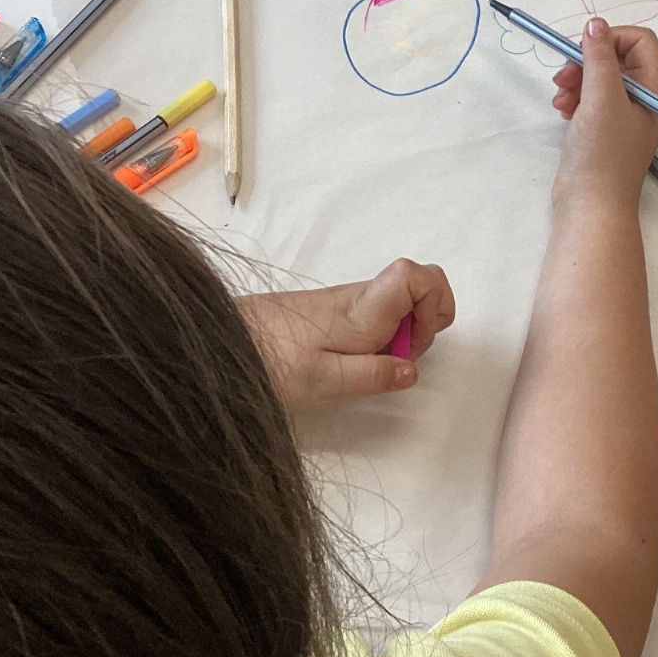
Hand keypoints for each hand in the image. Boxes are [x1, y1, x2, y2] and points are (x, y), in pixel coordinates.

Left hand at [241, 259, 455, 409]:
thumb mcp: (325, 381)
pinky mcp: (334, 311)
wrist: (221, 342)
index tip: (416, 342)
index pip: (420, 275)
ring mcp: (348, 302)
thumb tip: (413, 371)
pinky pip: (377, 313)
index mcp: (365, 308)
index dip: (436, 303)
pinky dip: (380, 337)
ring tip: (368, 365)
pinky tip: (351, 361)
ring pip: (399, 303)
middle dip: (423, 327)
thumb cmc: (271, 360)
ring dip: (401, 334)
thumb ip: (373, 376)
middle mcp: (361, 296)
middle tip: (393, 361)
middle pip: (419, 289)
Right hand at [549, 20, 657, 209]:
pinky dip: (575, 97)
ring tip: (560, 96)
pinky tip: (562, 110)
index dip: (613, 37)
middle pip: (618, 58)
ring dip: (577, 79)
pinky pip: (590, 98)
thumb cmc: (603, 154)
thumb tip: (595, 25)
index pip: (641, 42)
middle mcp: (643, 101)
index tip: (585, 48)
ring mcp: (623, 116)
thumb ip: (599, 58)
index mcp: (655, 92)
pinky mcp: (603, 129)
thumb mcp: (602, 99)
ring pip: (600, 78)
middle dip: (588, 60)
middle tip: (564, 74)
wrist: (590, 205)